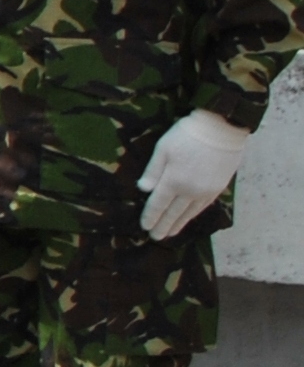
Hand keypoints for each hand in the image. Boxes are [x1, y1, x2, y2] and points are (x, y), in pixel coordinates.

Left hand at [140, 108, 251, 241]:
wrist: (222, 129)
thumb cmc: (187, 135)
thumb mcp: (163, 148)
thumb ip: (153, 171)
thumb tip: (143, 189)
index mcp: (173, 180)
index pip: (158, 204)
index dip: (150, 216)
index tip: (144, 227)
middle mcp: (190, 190)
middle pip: (173, 213)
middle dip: (163, 226)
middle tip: (156, 238)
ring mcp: (206, 191)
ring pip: (189, 213)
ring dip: (178, 224)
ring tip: (170, 233)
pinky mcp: (218, 188)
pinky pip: (203, 207)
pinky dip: (193, 215)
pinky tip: (188, 219)